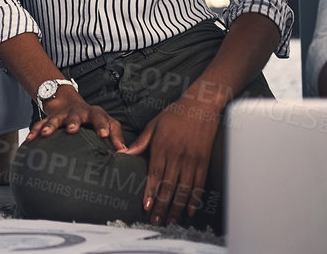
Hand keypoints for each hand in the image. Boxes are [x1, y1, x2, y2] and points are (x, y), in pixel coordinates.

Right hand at [25, 90, 123, 149]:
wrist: (71, 105)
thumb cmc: (94, 120)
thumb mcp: (109, 123)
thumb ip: (117, 136)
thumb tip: (124, 152)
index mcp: (94, 113)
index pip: (100, 118)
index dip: (102, 126)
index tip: (104, 136)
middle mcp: (77, 112)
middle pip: (75, 115)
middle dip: (73, 122)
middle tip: (71, 130)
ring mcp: (62, 115)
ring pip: (55, 119)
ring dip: (50, 126)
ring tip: (45, 134)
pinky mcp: (49, 119)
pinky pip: (40, 124)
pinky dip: (35, 131)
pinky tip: (30, 140)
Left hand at [121, 96, 220, 226]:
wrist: (200, 105)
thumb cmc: (174, 114)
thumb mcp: (153, 125)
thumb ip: (140, 143)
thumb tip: (122, 154)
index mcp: (162, 147)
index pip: (155, 174)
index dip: (150, 192)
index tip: (145, 206)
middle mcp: (177, 156)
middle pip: (169, 186)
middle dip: (162, 206)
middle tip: (156, 220)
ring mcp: (192, 160)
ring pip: (184, 189)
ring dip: (177, 207)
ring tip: (171, 221)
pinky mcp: (204, 161)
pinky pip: (199, 184)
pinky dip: (194, 199)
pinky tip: (189, 210)